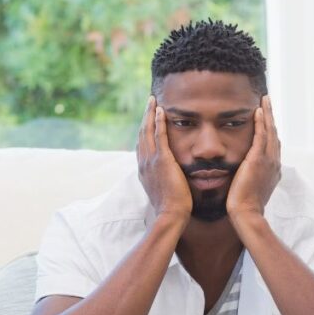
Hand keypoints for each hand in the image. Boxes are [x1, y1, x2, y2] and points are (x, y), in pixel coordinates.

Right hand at [136, 96, 191, 221]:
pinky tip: (161, 111)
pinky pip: (159, 136)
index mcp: (144, 169)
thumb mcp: (163, 190)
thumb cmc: (171, 206)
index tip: (147, 118)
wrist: (171, 214)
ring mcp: (151, 161)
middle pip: (141, 134)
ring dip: (150, 114)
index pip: (141, 144)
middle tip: (149, 102)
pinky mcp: (162, 160)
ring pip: (147, 131)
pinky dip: (158, 122)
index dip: (144, 129)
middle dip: (145, 116)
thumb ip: (163, 178)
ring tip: (153, 101)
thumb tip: (168, 175)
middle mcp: (144, 163)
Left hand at [227, 95, 280, 221]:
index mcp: (273, 168)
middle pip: (274, 133)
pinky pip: (262, 135)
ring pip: (270, 131)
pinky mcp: (258, 159)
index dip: (270, 129)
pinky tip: (258, 110)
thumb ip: (251, 176)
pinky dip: (261, 121)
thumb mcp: (251, 187)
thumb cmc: (244, 205)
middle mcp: (275, 162)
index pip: (273, 143)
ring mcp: (269, 160)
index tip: (266, 117)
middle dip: (271, 116)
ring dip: (268, 113)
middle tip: (268, 101)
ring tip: (265, 99)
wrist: (246, 213)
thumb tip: (244, 172)